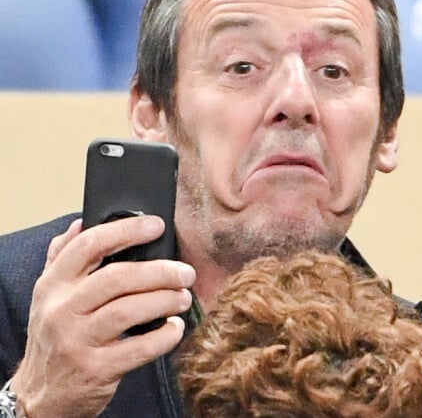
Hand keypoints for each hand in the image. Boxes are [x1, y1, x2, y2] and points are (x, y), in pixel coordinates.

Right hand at [10, 216, 194, 417]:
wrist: (40, 396)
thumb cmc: (55, 334)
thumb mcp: (48, 295)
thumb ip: (63, 257)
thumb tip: (81, 222)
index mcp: (52, 284)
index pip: (88, 245)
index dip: (126, 230)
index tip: (157, 225)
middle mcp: (61, 310)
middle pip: (117, 277)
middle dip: (159, 271)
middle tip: (185, 272)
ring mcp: (77, 341)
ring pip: (128, 310)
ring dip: (165, 300)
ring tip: (184, 297)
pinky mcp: (95, 370)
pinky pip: (139, 348)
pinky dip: (164, 336)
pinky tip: (175, 327)